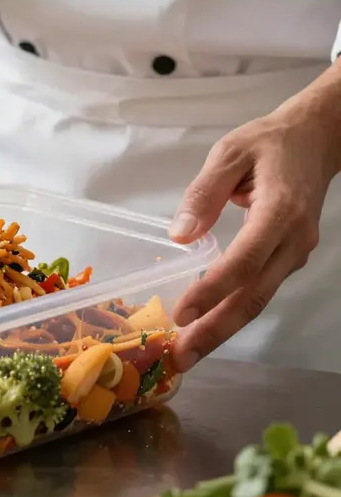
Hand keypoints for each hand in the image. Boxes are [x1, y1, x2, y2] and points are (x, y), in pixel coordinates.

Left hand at [168, 65, 340, 372]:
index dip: (213, 289)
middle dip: (216, 329)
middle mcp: (292, 241)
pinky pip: (260, 288)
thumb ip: (203, 194)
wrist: (316, 139)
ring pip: (259, 298)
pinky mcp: (288, 256)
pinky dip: (233, 310)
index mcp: (280, 211)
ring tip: (188, 351)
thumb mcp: (230, 153)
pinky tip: (207, 323)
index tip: (181, 313)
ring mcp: (295, 252)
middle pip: (254, 294)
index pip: (244, 260)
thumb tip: (180, 235)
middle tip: (182, 357)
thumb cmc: (268, 143)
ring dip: (223, 327)